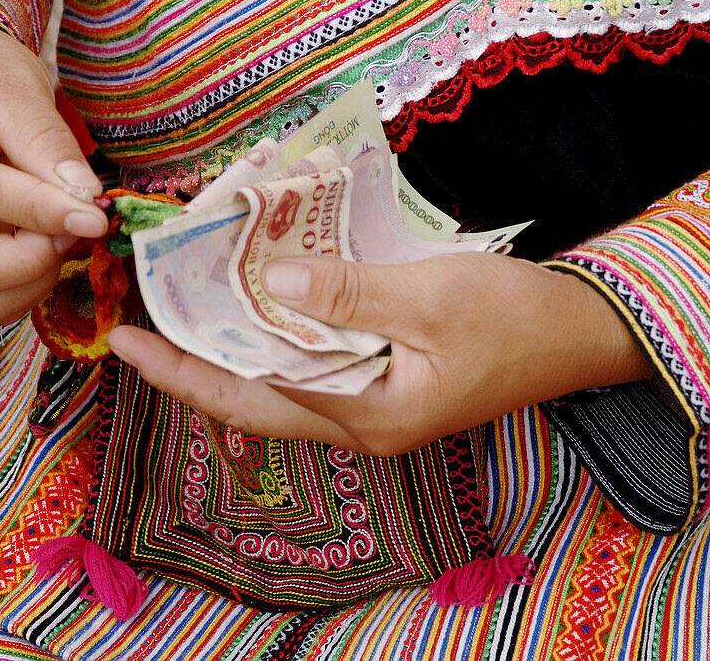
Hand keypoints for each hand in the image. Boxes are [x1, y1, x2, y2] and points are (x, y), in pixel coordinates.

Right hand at [0, 14, 108, 329]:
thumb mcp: (12, 84)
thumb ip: (46, 142)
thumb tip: (84, 202)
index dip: (39, 212)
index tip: (94, 216)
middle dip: (29, 263)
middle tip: (75, 228)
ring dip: (29, 283)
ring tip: (60, 234)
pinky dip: (22, 289)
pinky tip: (43, 247)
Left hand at [108, 252, 652, 454]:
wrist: (583, 334)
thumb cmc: (515, 318)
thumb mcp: (430, 296)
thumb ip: (347, 294)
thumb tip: (270, 287)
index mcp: (365, 415)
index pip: (251, 395)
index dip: (184, 368)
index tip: (126, 341)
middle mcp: (360, 422)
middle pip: (254, 398)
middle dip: (193, 365)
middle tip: (139, 325)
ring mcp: (374, 407)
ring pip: (280, 383)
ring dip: (233, 350)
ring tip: (183, 313)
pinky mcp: (387, 383)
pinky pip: (313, 365)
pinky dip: (277, 337)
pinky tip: (257, 306)